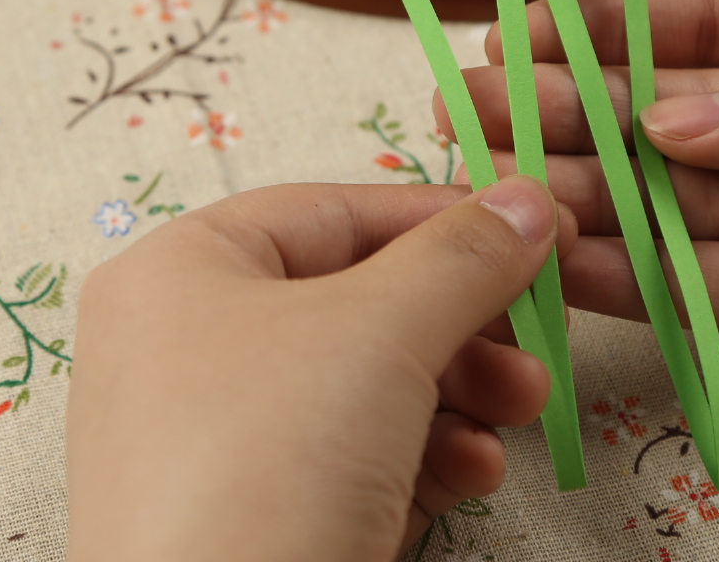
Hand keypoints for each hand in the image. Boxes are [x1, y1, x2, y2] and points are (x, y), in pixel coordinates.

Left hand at [64, 176, 574, 561]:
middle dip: (464, 323)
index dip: (440, 217)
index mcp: (180, 274)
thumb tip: (526, 199)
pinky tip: (473, 472)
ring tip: (519, 409)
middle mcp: (185, 350)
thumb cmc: (264, 464)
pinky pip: (354, 464)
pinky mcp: (256, 520)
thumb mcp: (379, 331)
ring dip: (461, 392)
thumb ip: (461, 257)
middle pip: (358, 303)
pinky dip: (425, 458)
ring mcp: (218, 444)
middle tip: (539, 338)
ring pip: (366, 389)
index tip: (534, 228)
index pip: (330, 212)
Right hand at [450, 0, 718, 398]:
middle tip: (471, 115)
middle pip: (682, 120)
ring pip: (694, 211)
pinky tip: (579, 260)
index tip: (515, 28)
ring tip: (498, 189)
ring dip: (597, 201)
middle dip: (578, 115)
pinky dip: (657, 283)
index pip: (709, 19)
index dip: (609, 23)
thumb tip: (663, 121)